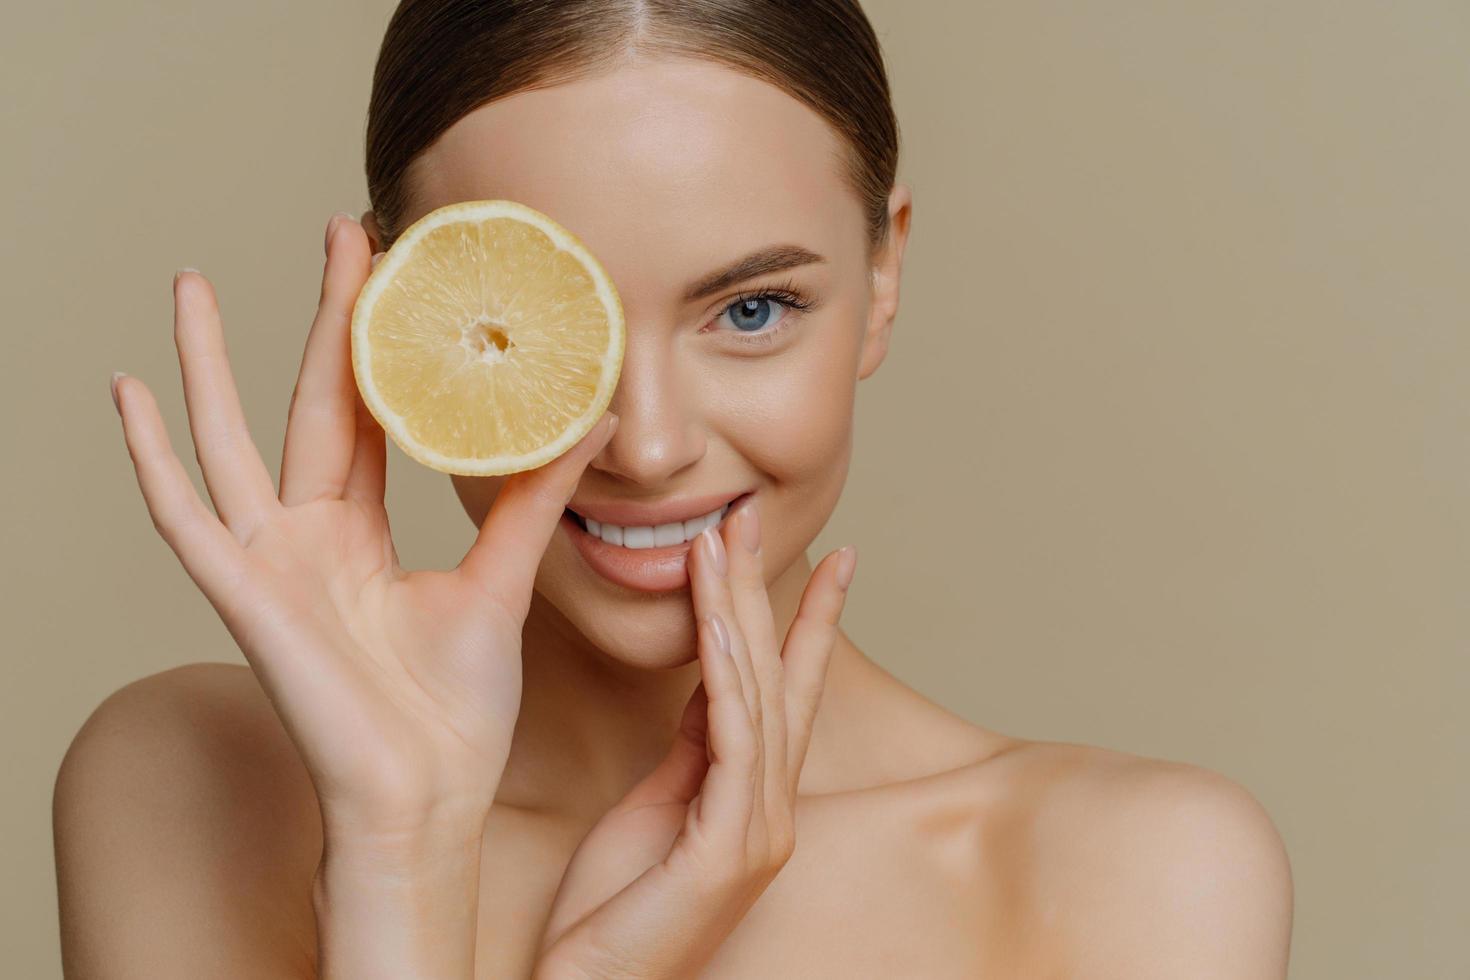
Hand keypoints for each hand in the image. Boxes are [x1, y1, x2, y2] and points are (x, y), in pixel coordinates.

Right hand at [111, 213, 617, 836]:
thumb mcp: (499, 581)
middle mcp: (308, 538)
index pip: (370, 416)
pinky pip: (186, 519)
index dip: (382, 346)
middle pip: (310, 405)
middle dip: (324, 320)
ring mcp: (269, 564)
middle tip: (339, 229)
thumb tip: (588, 421)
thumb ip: (530, 501)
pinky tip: (127, 394)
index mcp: (360, 535)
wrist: (430, 798)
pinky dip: (152, 459)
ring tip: (193, 285)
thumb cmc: (456, 710)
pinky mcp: (244, 598)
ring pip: (229, 442)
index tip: (400, 270)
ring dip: (209, 365)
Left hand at [533, 498, 856, 978]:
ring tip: (724, 540)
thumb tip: (712, 682)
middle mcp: (772, 808)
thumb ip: (693, 749)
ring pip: (757, 694)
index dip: (807, 622)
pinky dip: (728, 673)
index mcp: (754, 797)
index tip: (832, 560)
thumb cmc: (614, 911)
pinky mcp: (729, 849)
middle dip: (767, 592)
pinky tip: (716, 621)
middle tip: (753, 516)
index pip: (787, 689)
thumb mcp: (657, 808)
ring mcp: (759, 831)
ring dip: (738, 610)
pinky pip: (731, 740)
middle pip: (777, 677)